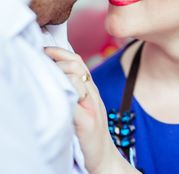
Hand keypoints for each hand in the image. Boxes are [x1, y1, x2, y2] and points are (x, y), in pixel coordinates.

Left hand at [45, 47, 139, 173]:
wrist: (105, 156)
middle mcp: (92, 94)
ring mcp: (92, 107)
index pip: (78, 61)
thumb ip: (74, 88)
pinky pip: (75, 102)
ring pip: (75, 79)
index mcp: (90, 88)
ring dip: (58, 77)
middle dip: (57, 62)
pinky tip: (58, 99)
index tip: (45, 50)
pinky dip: (64, 95)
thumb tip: (54, 71)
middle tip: (44, 68)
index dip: (61, 52)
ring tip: (49, 84)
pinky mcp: (87, 123)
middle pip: (76, 66)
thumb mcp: (84, 105)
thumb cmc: (90, 131)